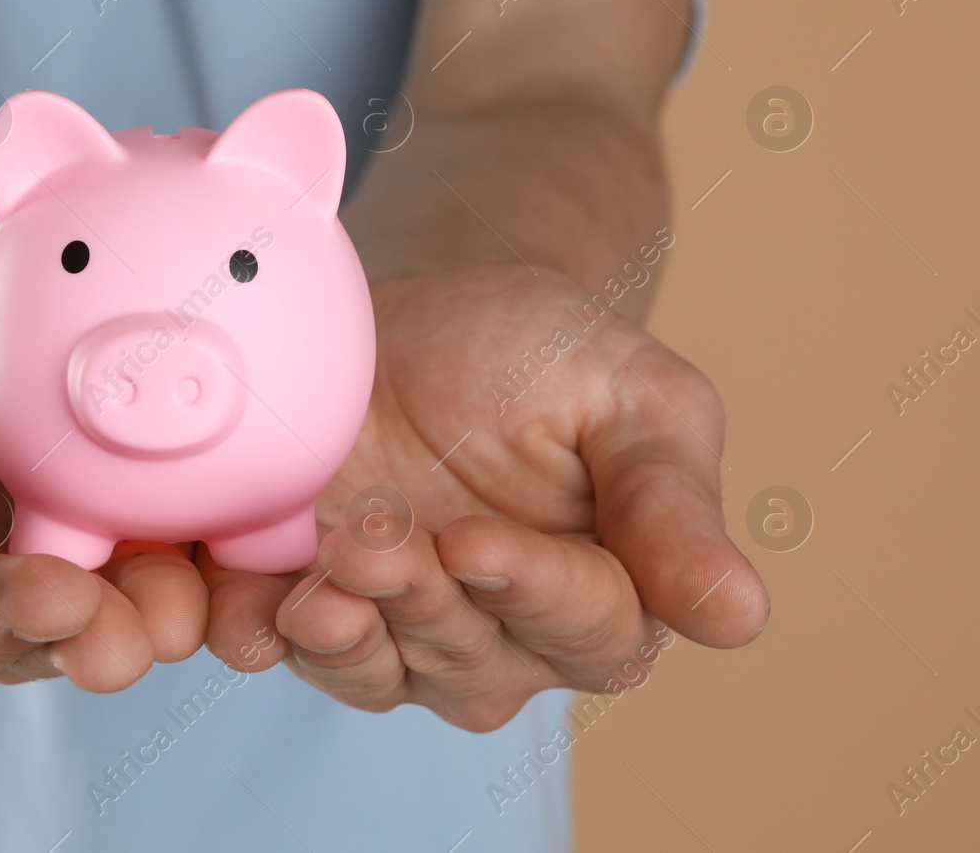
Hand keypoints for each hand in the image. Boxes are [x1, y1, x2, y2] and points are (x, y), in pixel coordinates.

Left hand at [203, 263, 768, 729]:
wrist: (417, 319)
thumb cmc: (537, 350)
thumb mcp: (630, 393)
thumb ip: (671, 500)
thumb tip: (742, 616)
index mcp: (608, 589)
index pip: (586, 622)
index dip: (532, 590)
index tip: (476, 542)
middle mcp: (506, 632)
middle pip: (471, 655)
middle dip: (420, 602)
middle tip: (374, 541)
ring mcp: (403, 627)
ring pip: (379, 669)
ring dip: (343, 634)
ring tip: (314, 579)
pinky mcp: (314, 601)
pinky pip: (288, 646)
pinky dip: (261, 631)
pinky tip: (246, 607)